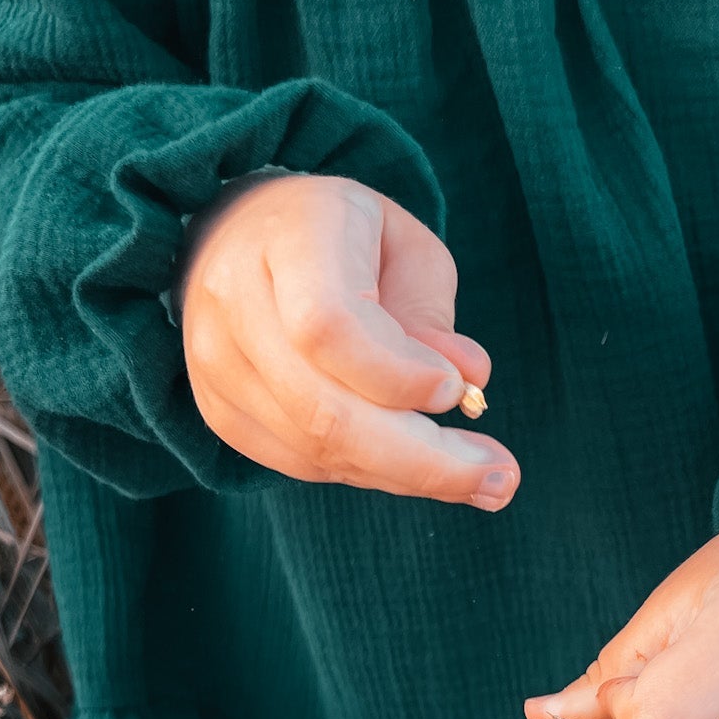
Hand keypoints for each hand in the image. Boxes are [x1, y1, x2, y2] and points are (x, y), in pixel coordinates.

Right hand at [181, 171, 518, 509]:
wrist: (237, 238)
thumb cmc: (341, 239)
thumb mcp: (402, 246)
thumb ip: (432, 314)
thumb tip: (469, 380)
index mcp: (288, 238)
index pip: (329, 327)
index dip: (396, 374)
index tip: (457, 393)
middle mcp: (235, 303)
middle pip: (323, 408)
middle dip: (422, 459)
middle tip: (500, 480)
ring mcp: (217, 365)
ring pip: (318, 448)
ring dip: (408, 474)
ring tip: (481, 480)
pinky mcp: (221, 411)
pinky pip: (305, 463)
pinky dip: (372, 471)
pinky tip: (417, 464)